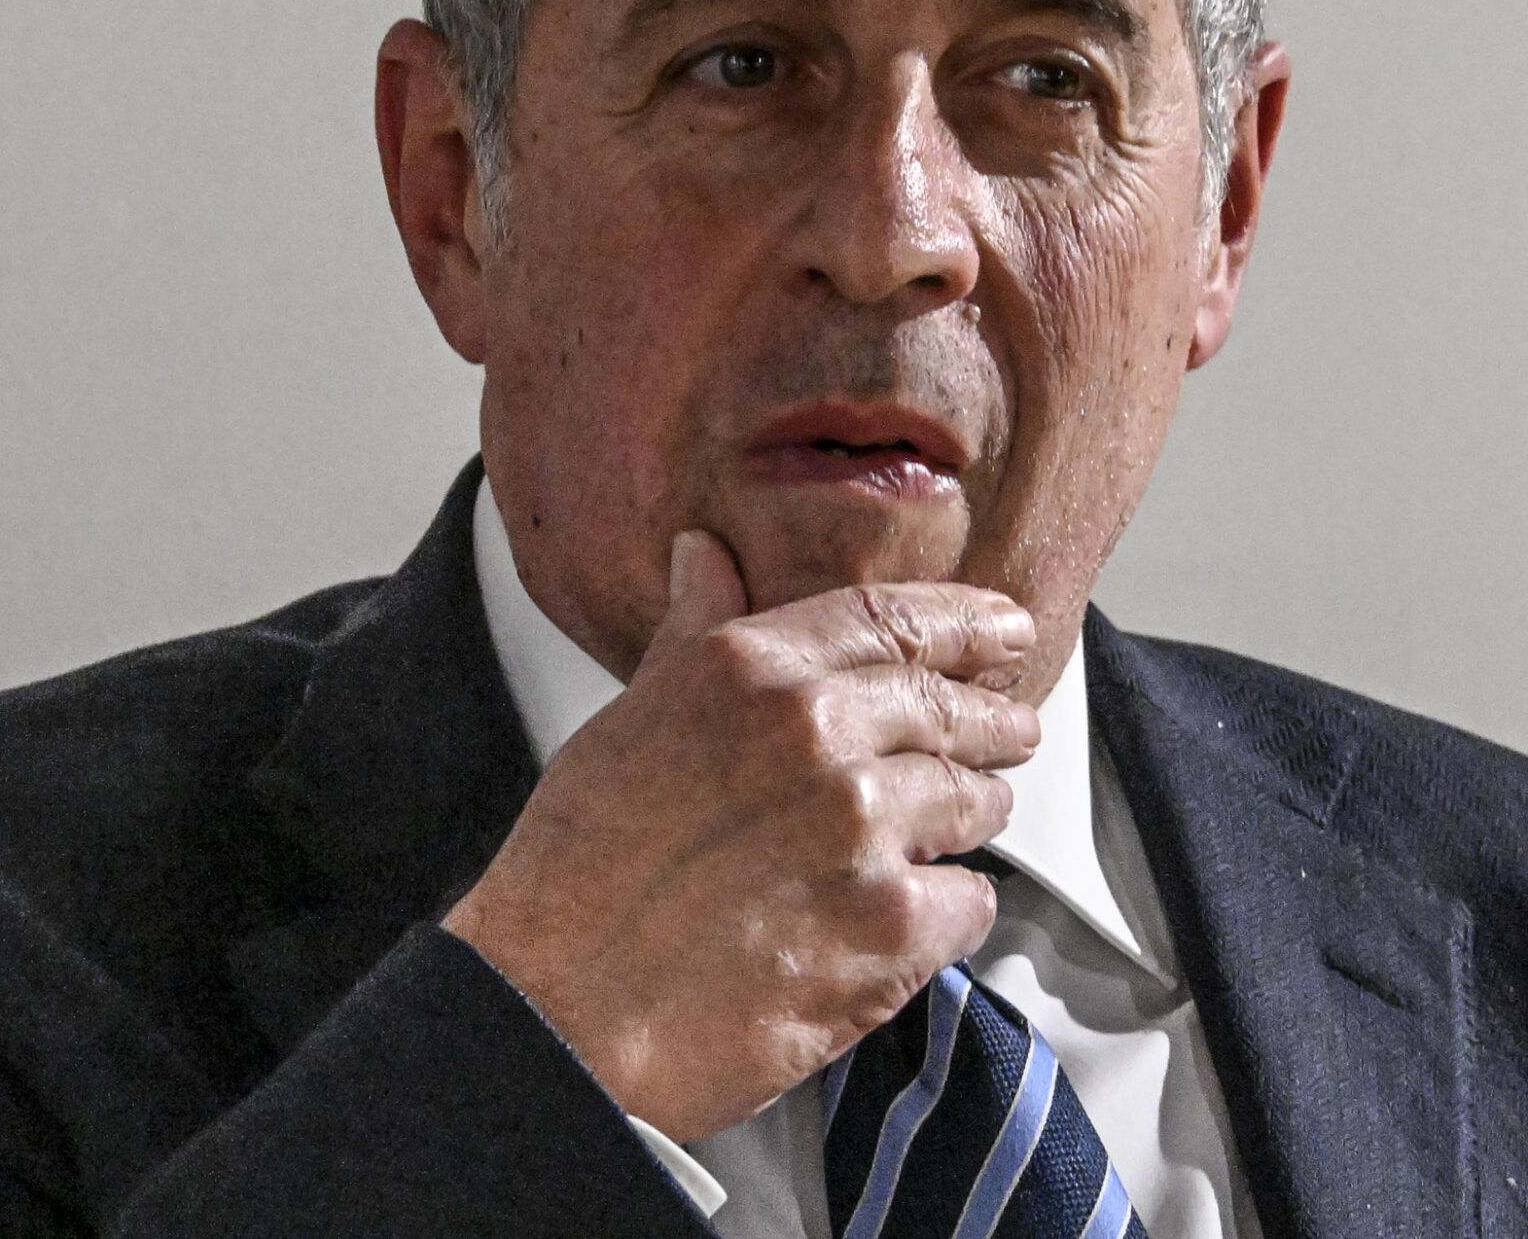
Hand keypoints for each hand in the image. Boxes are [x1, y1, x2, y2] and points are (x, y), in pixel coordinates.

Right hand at [441, 530, 1039, 1142]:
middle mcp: (815, 732)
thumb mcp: (627, 723)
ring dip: (960, 820)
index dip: (969, 622)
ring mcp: (862, 829)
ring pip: (977, 803)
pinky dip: (945, 912)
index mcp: (747, 668)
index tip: (1005, 631)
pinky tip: (892, 920)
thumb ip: (692, 635)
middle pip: (956, 709)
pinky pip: (971, 901)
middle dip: (990, 726)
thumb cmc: (577, 872)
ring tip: (920, 841)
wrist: (560, 1007)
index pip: (896, 619)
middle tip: (1002, 740)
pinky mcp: (894, 928)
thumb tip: (706, 557)